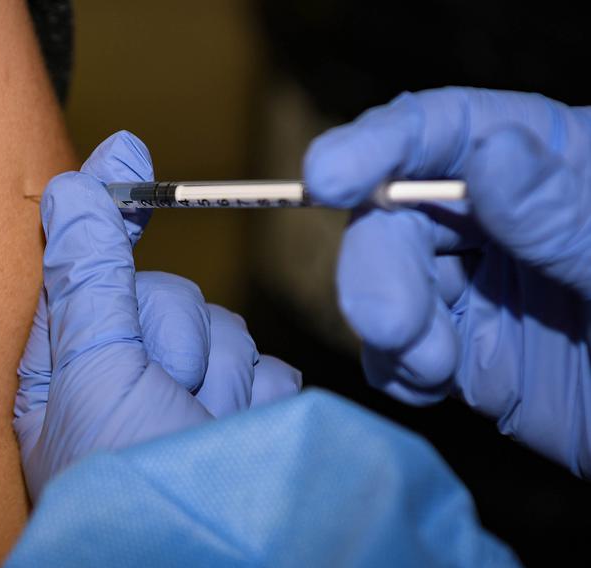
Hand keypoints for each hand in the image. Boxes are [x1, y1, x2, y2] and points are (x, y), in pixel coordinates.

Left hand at [14, 132, 300, 499]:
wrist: (221, 558)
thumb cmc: (127, 488)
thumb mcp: (94, 377)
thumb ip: (91, 278)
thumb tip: (76, 184)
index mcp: (69, 367)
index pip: (87, 267)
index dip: (107, 210)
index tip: (127, 155)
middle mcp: (129, 378)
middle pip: (170, 295)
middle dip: (176, 340)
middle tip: (166, 397)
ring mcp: (190, 400)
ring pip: (225, 331)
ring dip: (219, 380)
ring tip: (202, 435)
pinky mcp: (246, 418)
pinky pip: (265, 371)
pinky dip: (259, 405)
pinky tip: (239, 442)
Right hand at [304, 87, 590, 475]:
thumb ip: (563, 218)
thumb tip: (492, 154)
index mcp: (551, 164)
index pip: (448, 128)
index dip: (381, 142)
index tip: (327, 176)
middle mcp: (498, 216)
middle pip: (395, 210)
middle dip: (376, 264)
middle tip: (388, 324)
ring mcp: (474, 284)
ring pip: (383, 280)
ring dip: (385, 324)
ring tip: (431, 368)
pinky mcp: (460, 348)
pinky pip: (394, 347)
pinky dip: (394, 366)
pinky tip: (430, 385)